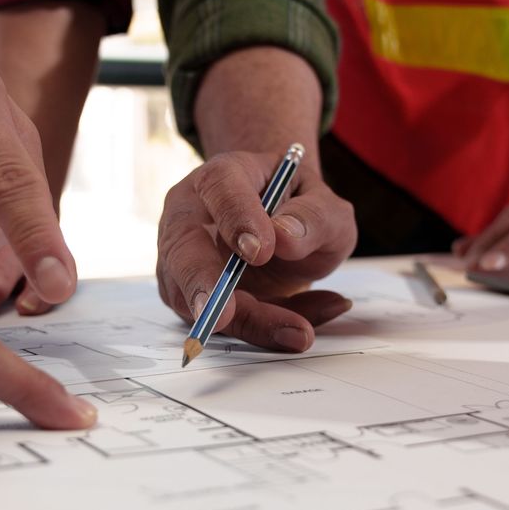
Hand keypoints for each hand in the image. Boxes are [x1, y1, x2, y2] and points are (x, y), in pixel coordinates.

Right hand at [156, 151, 356, 349]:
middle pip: (182, 248)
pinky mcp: (190, 297)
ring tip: (299, 332)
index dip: (236, 217)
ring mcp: (183, 260)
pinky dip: (263, 330)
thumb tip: (286, 237)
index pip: (220, 188)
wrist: (286, 232)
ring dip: (247, 321)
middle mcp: (192, 216)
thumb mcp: (326, 209)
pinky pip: (221, 322)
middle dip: (200, 283)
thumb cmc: (300, 212)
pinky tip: (299, 328)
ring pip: (197, 298)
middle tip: (222, 315)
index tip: (260, 250)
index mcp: (224, 177)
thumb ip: (314, 218)